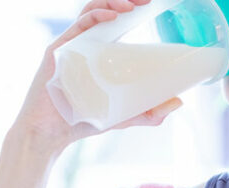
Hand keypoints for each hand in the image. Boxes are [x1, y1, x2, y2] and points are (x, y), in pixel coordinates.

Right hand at [10, 0, 184, 151]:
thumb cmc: (81, 121)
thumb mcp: (123, 115)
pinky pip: (79, 25)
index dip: (133, 9)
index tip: (153, 5)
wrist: (50, 134)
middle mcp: (85, 44)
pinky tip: (112, 16)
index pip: (117, 21)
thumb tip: (178, 101)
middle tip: (148, 0)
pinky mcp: (59, 49)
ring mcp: (71, 44)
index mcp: (99, 52)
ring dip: (113, 3)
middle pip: (106, 11)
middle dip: (126, 0)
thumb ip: (149, 111)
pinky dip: (96, 16)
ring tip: (133, 5)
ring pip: (92, 12)